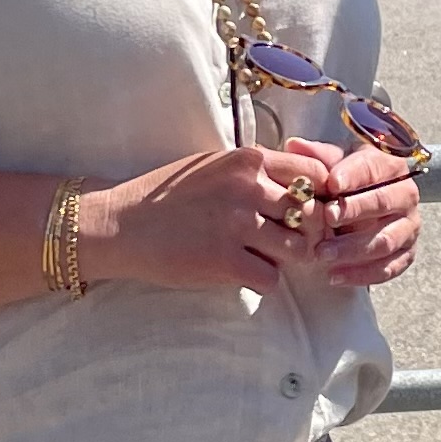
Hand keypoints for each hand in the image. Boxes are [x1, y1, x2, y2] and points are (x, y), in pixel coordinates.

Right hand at [80, 145, 340, 293]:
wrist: (122, 224)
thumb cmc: (169, 196)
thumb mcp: (215, 166)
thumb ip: (256, 171)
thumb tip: (304, 185)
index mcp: (249, 160)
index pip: (316, 175)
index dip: (317, 197)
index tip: (301, 211)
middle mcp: (249, 188)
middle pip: (311, 215)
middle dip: (302, 232)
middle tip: (281, 242)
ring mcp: (238, 225)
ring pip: (297, 249)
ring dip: (283, 258)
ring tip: (258, 256)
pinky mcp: (226, 261)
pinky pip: (272, 278)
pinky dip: (261, 281)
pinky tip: (239, 273)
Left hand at [286, 139, 420, 288]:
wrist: (371, 199)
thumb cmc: (349, 178)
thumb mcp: (336, 161)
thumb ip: (318, 155)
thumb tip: (295, 144)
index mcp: (390, 166)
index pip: (373, 168)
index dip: (353, 176)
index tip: (332, 183)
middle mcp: (406, 195)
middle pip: (382, 203)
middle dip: (353, 212)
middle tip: (326, 219)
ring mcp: (409, 226)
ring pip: (385, 240)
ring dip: (353, 249)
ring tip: (322, 254)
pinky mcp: (407, 252)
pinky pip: (389, 268)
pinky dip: (363, 274)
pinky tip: (335, 275)